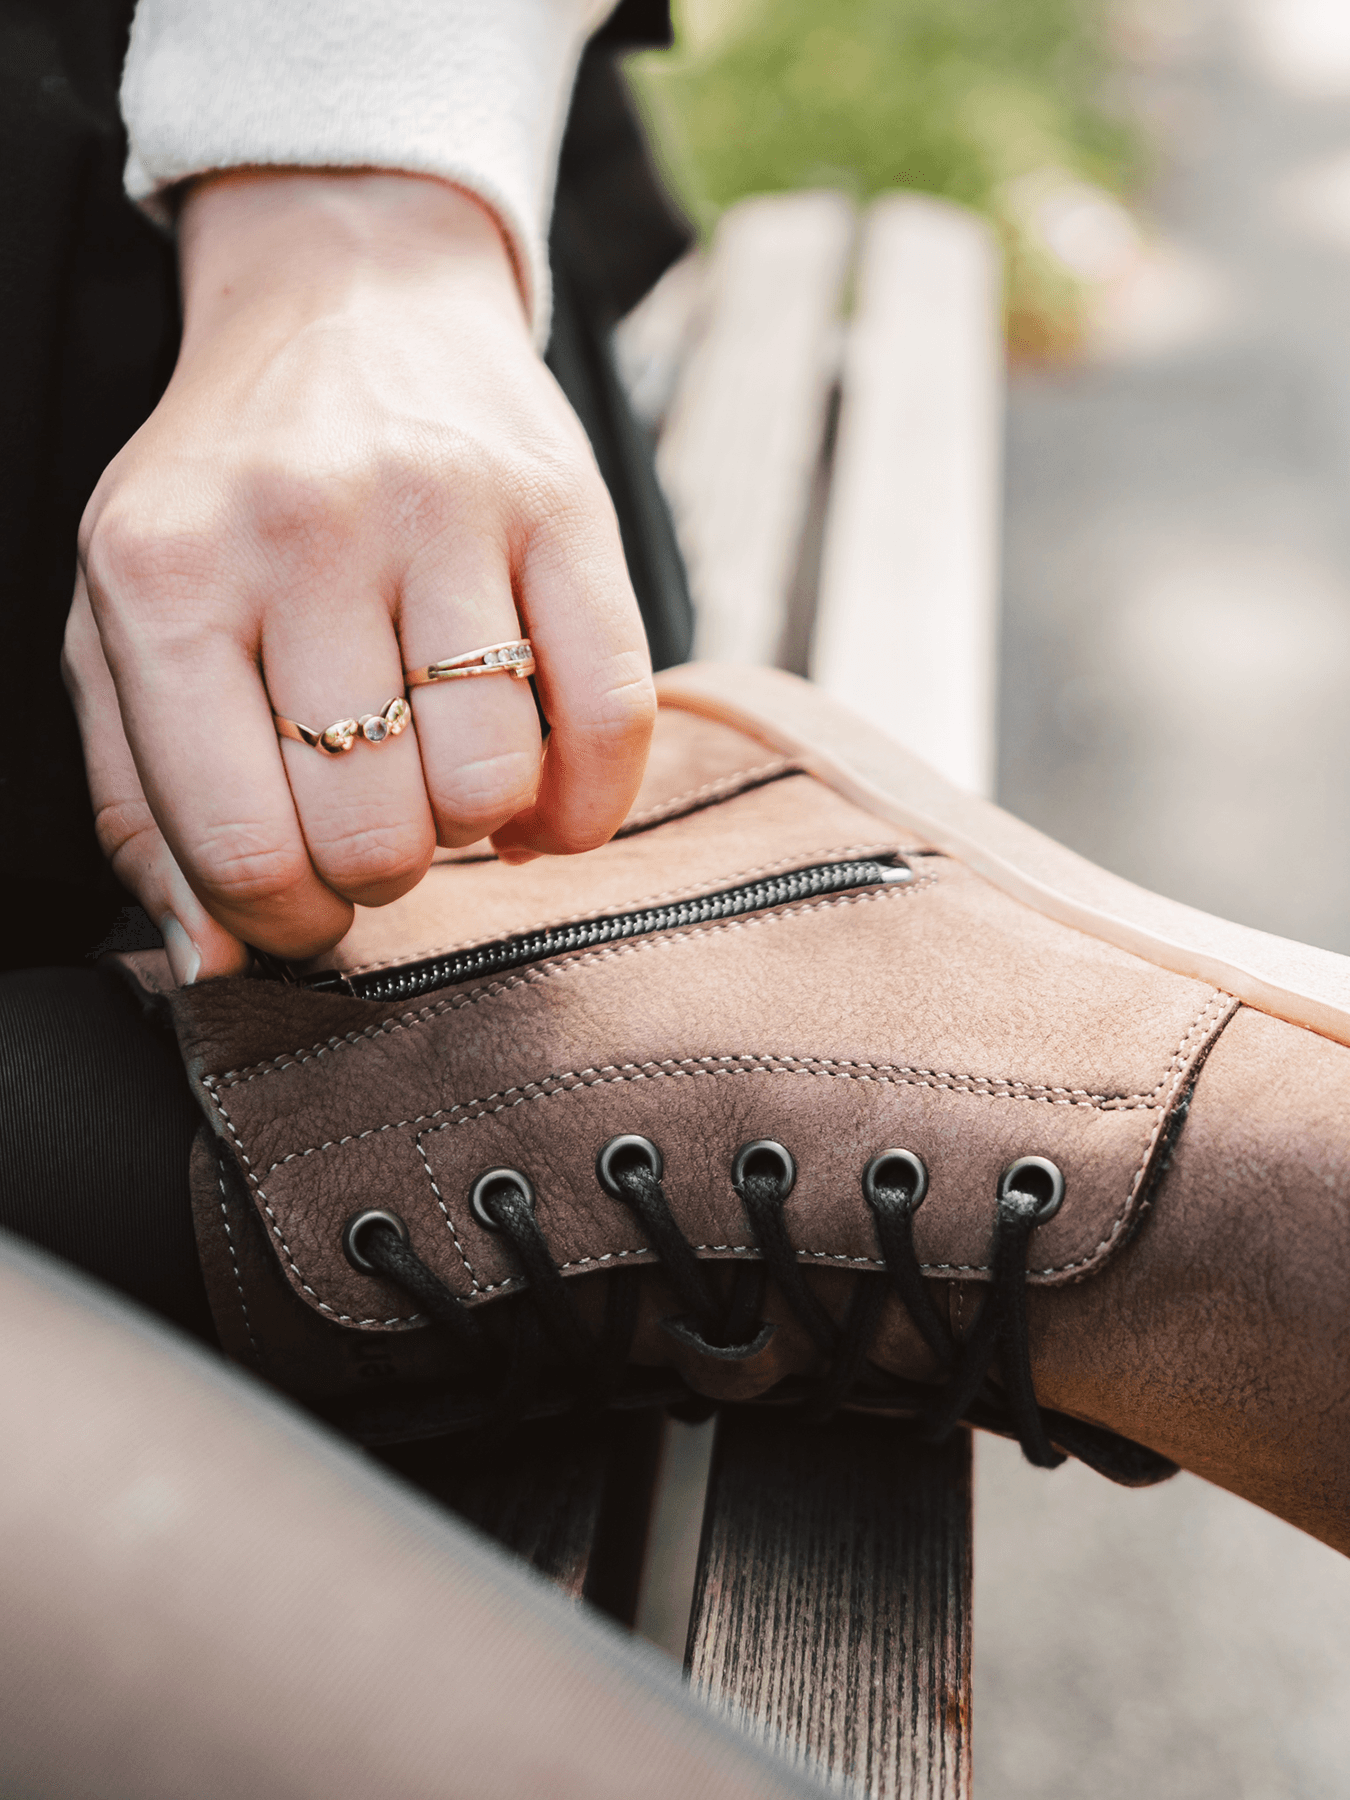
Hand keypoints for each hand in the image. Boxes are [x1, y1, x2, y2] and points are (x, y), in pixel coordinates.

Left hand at [63, 170, 654, 981]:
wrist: (348, 298)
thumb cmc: (229, 494)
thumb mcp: (127, 624)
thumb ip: (141, 801)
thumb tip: (217, 964)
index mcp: (165, 575)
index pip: (238, 842)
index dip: (283, 921)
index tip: (304, 904)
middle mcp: (303, 530)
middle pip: (373, 829)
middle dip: (381, 872)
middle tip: (377, 825)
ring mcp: (444, 509)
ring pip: (492, 783)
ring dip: (478, 828)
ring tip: (448, 783)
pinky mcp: (564, 504)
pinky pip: (612, 713)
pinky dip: (589, 803)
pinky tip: (547, 805)